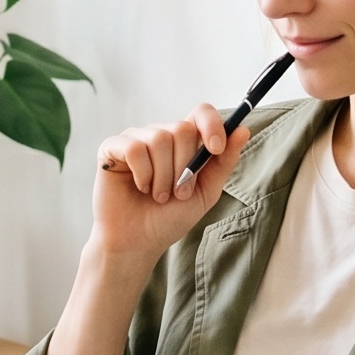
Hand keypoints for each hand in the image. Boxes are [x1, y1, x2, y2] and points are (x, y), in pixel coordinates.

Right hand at [89, 104, 250, 263]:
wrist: (138, 242)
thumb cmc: (169, 218)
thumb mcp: (206, 192)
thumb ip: (223, 162)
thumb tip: (243, 130)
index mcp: (184, 142)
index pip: (201, 112)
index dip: (212, 125)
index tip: (216, 149)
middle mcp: (160, 135)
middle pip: (182, 129)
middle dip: (185, 167)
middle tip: (178, 192)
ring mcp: (135, 139)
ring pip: (158, 138)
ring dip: (163, 176)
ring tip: (158, 195)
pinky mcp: (112, 148)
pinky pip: (134, 148)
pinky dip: (142, 174)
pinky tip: (140, 187)